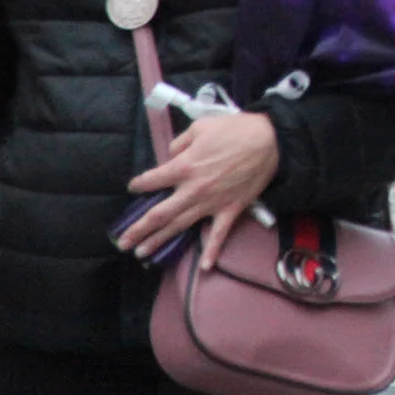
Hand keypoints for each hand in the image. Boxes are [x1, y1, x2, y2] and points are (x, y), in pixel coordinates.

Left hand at [119, 112, 279, 267]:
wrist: (272, 140)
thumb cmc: (235, 130)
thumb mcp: (201, 127)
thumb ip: (180, 142)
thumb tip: (171, 155)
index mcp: (184, 166)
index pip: (152, 180)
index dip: (140, 184)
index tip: (134, 187)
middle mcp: (193, 189)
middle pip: (159, 214)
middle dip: (139, 229)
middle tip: (123, 242)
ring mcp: (212, 202)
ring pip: (180, 225)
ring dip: (159, 240)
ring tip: (141, 253)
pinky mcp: (231, 209)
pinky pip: (220, 234)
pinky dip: (212, 251)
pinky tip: (204, 267)